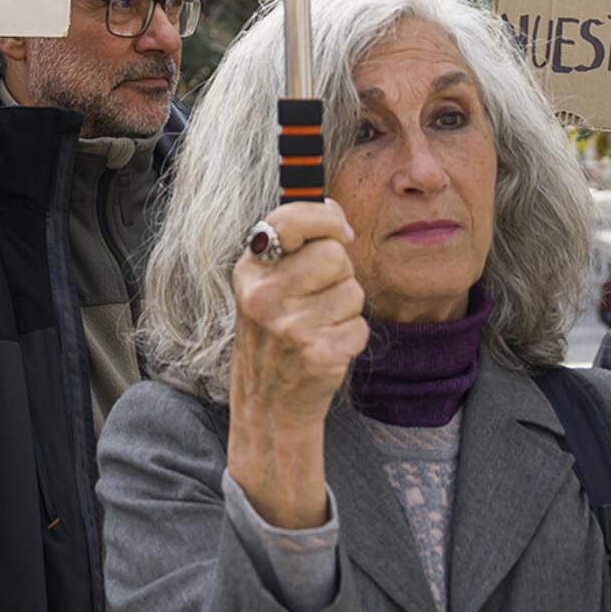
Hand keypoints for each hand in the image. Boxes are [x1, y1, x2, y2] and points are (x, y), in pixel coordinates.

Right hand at [226, 200, 368, 529]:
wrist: (268, 402)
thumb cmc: (274, 333)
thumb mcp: (268, 283)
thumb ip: (297, 243)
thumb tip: (334, 209)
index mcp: (250, 269)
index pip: (289, 219)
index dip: (325, 219)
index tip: (339, 229)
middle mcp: (263, 295)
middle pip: (334, 255)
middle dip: (340, 273)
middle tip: (319, 296)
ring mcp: (289, 327)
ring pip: (353, 291)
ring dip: (347, 308)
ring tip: (319, 324)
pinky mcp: (317, 354)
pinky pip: (360, 326)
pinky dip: (352, 336)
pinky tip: (326, 348)